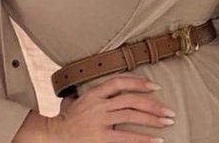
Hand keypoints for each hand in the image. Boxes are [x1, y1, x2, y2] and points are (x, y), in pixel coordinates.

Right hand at [17, 75, 174, 142]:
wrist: (50, 136)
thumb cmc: (64, 120)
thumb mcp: (77, 101)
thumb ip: (93, 95)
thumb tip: (110, 89)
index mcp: (93, 94)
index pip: (119, 82)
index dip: (139, 82)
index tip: (155, 86)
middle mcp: (97, 105)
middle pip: (131, 100)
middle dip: (153, 105)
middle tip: (169, 112)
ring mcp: (98, 121)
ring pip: (131, 115)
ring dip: (152, 119)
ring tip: (167, 123)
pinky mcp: (99, 137)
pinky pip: (125, 137)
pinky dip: (142, 139)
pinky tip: (155, 140)